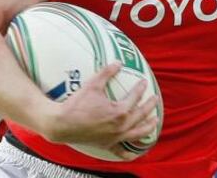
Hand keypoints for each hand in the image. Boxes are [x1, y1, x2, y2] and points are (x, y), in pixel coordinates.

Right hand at [42, 63, 159, 158]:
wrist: (61, 124)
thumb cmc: (77, 104)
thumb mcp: (93, 85)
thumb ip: (107, 72)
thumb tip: (118, 62)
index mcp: (120, 112)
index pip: (135, 98)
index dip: (140, 89)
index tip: (144, 82)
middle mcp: (120, 127)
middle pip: (140, 115)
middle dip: (149, 106)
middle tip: (155, 99)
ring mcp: (114, 137)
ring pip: (136, 134)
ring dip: (147, 127)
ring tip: (154, 122)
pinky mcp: (106, 145)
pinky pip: (120, 151)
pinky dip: (129, 153)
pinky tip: (134, 154)